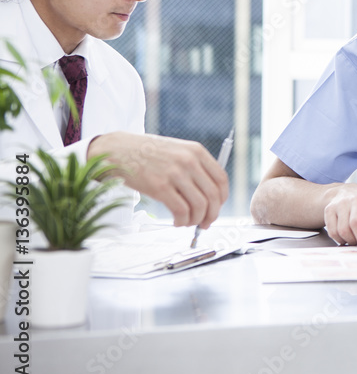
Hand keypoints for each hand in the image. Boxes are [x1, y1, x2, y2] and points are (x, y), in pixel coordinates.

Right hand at [88, 132, 228, 227]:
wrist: (118, 150)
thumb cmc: (146, 152)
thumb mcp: (177, 150)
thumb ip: (194, 166)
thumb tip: (208, 195)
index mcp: (197, 151)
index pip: (221, 179)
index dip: (222, 198)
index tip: (217, 208)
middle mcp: (189, 161)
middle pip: (213, 195)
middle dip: (212, 214)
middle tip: (205, 223)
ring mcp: (175, 174)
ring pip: (199, 206)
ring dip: (196, 220)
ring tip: (187, 223)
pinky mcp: (160, 187)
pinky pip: (181, 211)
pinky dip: (182, 221)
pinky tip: (177, 222)